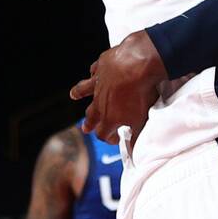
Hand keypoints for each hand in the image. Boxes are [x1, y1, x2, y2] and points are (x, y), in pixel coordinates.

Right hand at [68, 30, 166, 145]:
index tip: (116, 139)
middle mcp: (99, 102)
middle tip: (87, 128)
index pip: (103, 134)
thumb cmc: (142, 92)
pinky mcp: (102, 66)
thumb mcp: (143, 119)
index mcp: (109, 117)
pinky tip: (93, 71)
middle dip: (90, 123)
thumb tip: (134, 155)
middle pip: (92, 115)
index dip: (109, 139)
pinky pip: (94, 70)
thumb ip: (137, 137)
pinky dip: (94, 72)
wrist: (138, 63)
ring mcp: (98, 83)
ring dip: (80, 93)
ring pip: (84, 90)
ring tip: (74, 95)